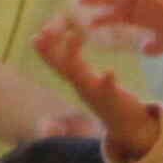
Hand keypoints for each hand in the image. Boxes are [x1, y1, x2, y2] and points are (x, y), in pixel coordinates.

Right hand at [32, 17, 162, 160]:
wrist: (128, 128)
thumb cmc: (108, 101)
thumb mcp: (87, 82)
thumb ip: (76, 67)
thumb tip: (68, 42)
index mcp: (79, 80)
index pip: (58, 63)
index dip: (46, 51)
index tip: (33, 36)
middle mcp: (83, 87)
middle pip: (63, 67)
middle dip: (50, 52)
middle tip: (39, 34)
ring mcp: (96, 93)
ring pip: (79, 75)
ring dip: (73, 55)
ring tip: (72, 35)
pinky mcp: (113, 99)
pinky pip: (108, 90)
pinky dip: (107, 81)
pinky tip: (110, 71)